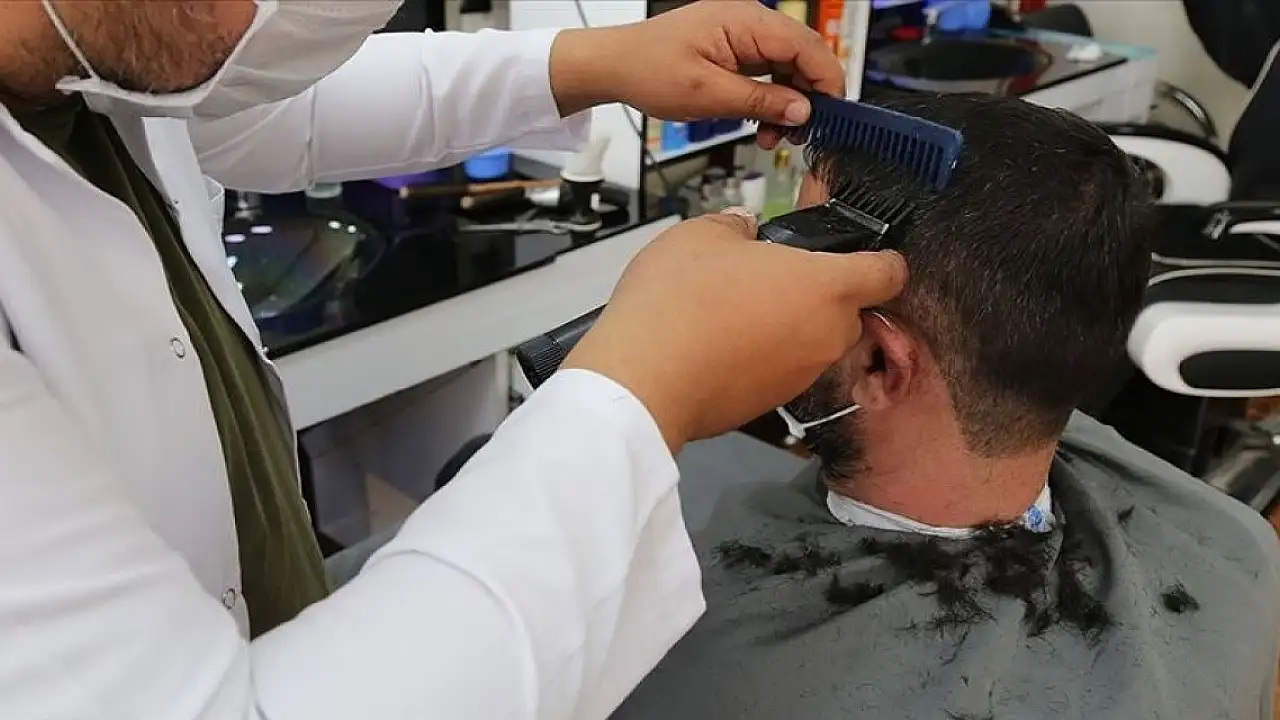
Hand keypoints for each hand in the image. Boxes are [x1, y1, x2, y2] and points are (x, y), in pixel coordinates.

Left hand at [550, 0, 842, 145]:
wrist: (614, 66)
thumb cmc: (648, 70)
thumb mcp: (709, 95)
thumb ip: (761, 102)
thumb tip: (802, 111)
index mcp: (746, 21)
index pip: (807, 45)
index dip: (826, 81)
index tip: (833, 114)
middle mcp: (748, 21)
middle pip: (802, 55)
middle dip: (806, 97)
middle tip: (801, 134)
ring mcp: (742, 34)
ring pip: (786, 67)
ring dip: (787, 103)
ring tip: (773, 136)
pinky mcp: (733, 49)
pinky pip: (766, 71)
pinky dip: (769, 99)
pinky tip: (761, 124)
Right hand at [563, 209, 906, 451]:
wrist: (644, 382)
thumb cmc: (677, 306)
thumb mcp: (701, 234)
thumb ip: (736, 224)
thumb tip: (743, 229)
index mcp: (826, 286)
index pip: (889, 271)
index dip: (881, 257)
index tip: (864, 251)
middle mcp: (825, 335)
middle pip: (847, 308)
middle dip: (818, 291)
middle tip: (772, 273)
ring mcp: (800, 374)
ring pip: (811, 340)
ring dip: (787, 324)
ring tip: (735, 307)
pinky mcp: (772, 402)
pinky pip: (781, 368)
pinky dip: (762, 354)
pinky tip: (720, 340)